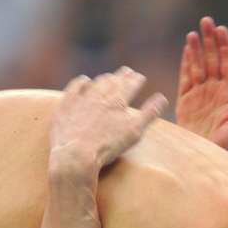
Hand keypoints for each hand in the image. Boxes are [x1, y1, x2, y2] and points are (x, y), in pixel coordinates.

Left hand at [50, 67, 167, 167]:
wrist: (76, 155)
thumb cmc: (107, 147)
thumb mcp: (133, 133)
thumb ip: (149, 114)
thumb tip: (162, 98)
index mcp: (117, 104)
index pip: (129, 87)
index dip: (135, 80)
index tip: (140, 76)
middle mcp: (99, 98)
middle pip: (112, 83)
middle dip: (121, 76)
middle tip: (127, 71)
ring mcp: (81, 102)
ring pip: (95, 85)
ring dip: (104, 79)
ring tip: (109, 76)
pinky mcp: (65, 109)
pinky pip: (73, 90)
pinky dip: (80, 83)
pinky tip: (84, 80)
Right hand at [176, 17, 227, 155]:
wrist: (208, 162)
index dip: (225, 45)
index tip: (221, 28)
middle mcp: (216, 91)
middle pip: (213, 59)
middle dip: (210, 40)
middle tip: (206, 20)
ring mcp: (201, 96)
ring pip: (199, 66)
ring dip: (196, 49)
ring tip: (193, 33)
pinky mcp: (186, 104)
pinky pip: (186, 79)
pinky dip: (186, 64)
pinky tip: (186, 51)